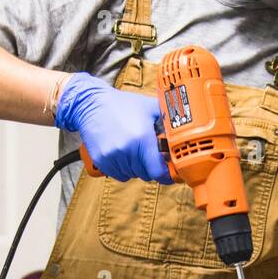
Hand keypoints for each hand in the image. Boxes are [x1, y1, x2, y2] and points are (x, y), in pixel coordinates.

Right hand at [55, 72, 172, 183]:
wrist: (91, 103)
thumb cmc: (121, 105)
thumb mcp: (149, 107)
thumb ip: (168, 119)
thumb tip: (187, 128)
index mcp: (142, 138)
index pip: (158, 170)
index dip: (166, 175)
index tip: (170, 174)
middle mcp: (127, 149)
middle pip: (146, 174)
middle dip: (150, 166)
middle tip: (148, 153)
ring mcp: (113, 156)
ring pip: (133, 175)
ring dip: (136, 167)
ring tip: (132, 149)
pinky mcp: (102, 160)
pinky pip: (119, 175)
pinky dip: (123, 169)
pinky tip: (122, 153)